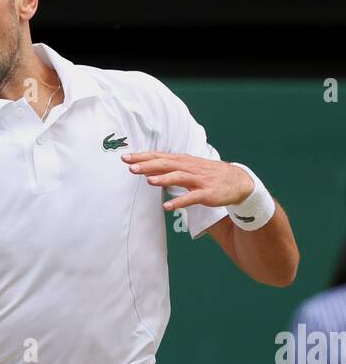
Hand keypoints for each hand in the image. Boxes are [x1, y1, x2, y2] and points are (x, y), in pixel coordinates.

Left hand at [121, 152, 253, 210]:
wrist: (237, 180)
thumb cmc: (208, 174)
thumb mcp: (189, 168)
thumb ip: (170, 168)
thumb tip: (148, 170)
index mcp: (183, 161)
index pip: (160, 157)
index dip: (143, 157)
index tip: (126, 157)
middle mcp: (190, 168)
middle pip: (166, 164)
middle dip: (148, 165)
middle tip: (131, 167)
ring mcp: (198, 180)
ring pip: (178, 177)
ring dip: (163, 179)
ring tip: (148, 181)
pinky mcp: (206, 193)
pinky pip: (191, 198)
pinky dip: (179, 202)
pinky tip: (166, 206)